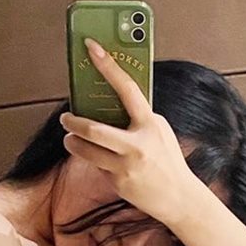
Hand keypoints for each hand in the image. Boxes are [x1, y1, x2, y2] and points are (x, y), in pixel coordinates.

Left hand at [59, 37, 196, 224]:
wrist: (180, 198)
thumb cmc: (167, 160)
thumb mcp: (159, 132)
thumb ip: (139, 118)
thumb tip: (111, 102)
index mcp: (150, 124)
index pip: (127, 88)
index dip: (108, 65)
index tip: (92, 47)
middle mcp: (138, 145)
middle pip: (93, 128)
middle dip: (73, 122)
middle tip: (66, 118)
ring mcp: (126, 166)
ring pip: (86, 149)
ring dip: (72, 142)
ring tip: (70, 138)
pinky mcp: (118, 182)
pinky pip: (97, 166)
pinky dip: (94, 160)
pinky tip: (100, 161)